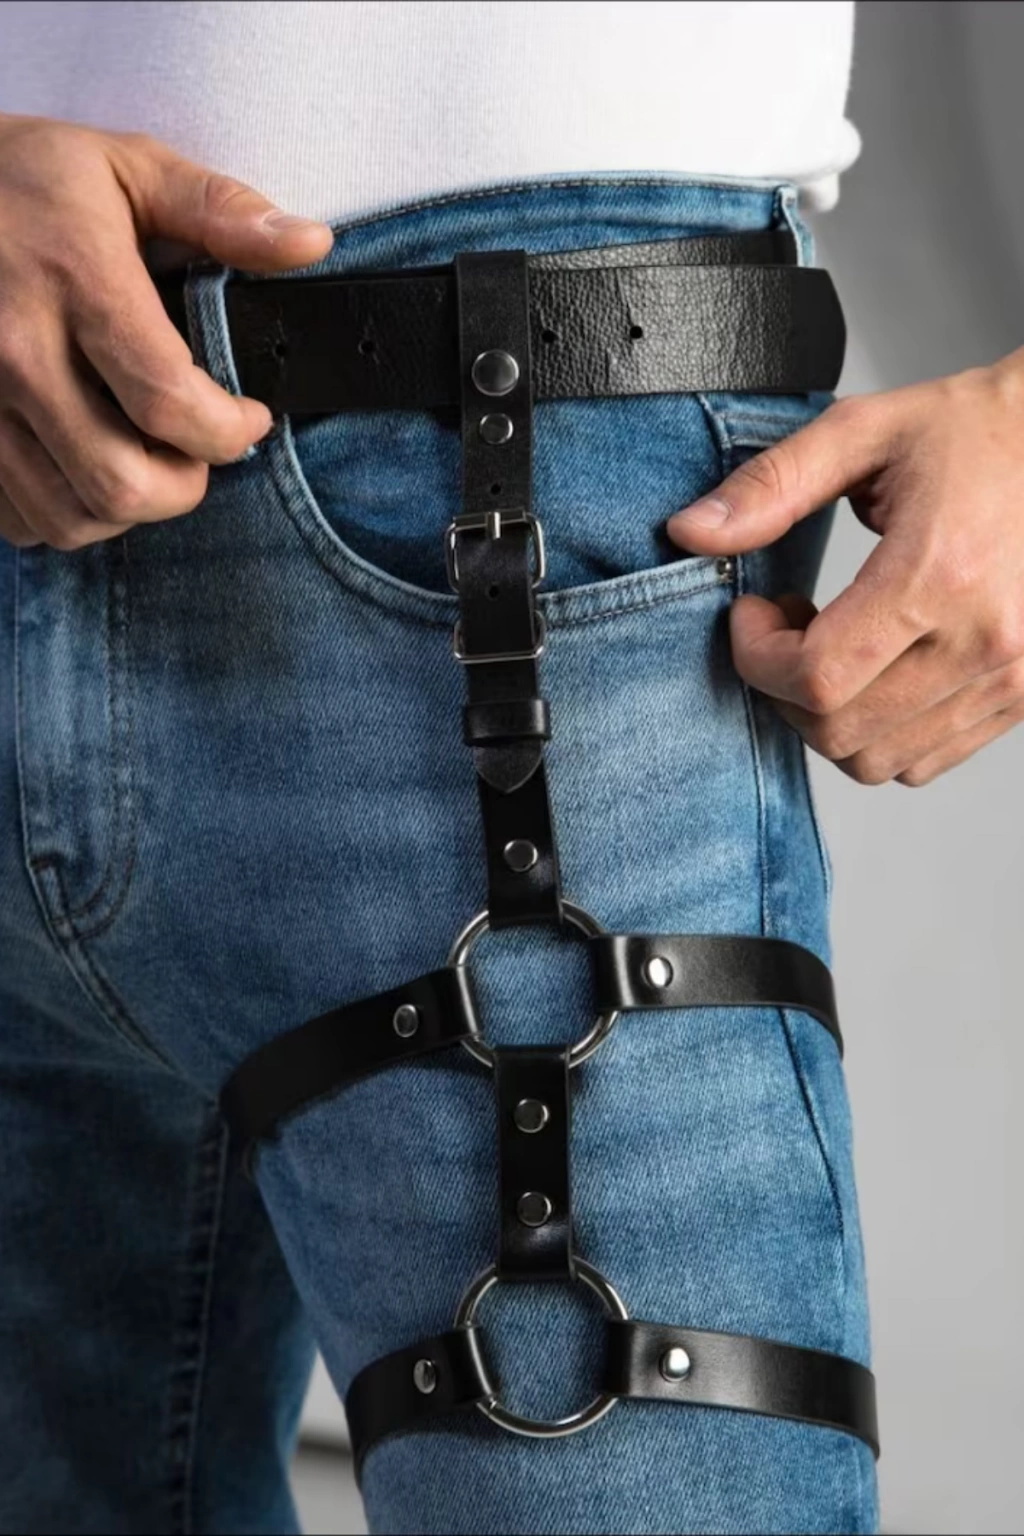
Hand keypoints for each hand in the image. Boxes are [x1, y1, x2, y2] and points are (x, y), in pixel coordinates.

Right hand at [0, 112, 333, 549]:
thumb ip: (221, 210)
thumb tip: (310, 243)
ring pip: (68, 518)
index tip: (249, 420)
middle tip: (198, 454)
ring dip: (127, 509)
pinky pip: (19, 520)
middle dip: (182, 487)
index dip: (228, 432)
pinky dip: (64, 513)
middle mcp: (14, 346)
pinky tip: (84, 468)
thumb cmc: (26, 181)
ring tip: (146, 462)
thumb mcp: (126, 167)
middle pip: (119, 482)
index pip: (168, 400)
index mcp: (74, 278)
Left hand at [666, 354, 1023, 785]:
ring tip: (833, 643)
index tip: (751, 613)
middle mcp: (985, 640)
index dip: (757, 658)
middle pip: (838, 732)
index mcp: (940, 575)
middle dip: (783, 690)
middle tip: (787, 626)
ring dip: (828, 716)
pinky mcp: (1021, 697)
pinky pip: (922, 762)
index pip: (817, 679)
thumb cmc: (973, 433)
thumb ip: (770, 486)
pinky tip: (876, 667)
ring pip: (877, 761)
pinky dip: (878, 731)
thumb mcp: (862, 432)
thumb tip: (689, 533)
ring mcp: (1011, 677)